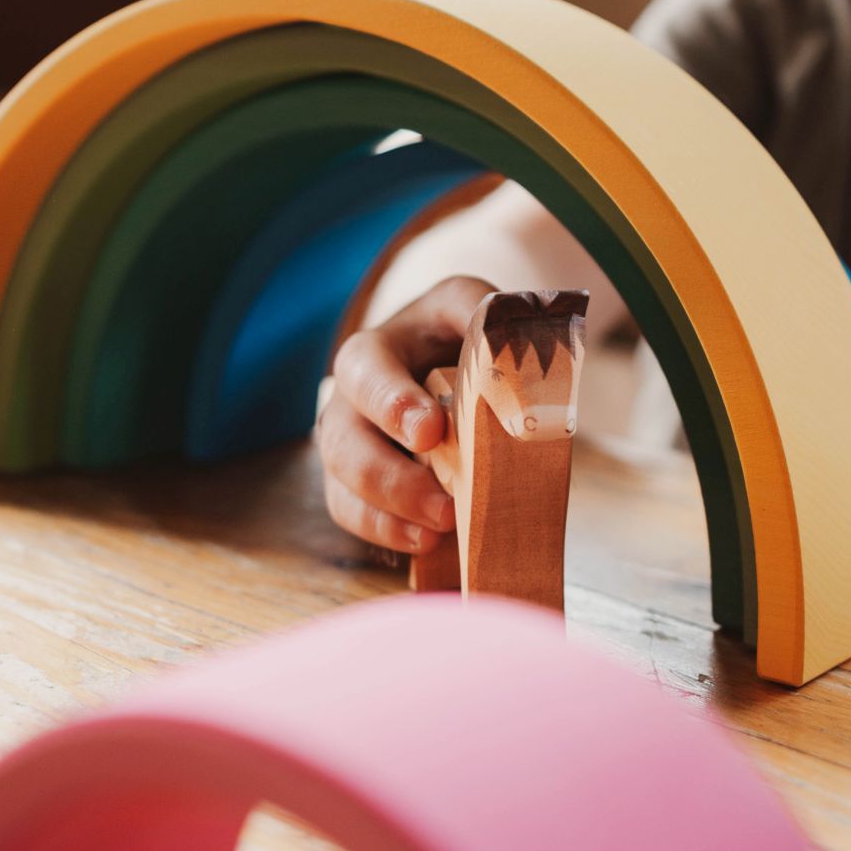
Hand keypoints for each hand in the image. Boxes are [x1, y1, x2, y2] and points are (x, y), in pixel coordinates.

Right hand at [317, 276, 493, 554]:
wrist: (442, 357)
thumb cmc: (454, 333)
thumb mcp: (469, 305)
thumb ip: (481, 311)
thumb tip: (507, 336)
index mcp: (375, 352)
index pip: (365, 372)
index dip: (392, 404)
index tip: (431, 432)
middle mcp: (348, 401)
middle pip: (344, 442)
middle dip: (391, 479)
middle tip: (444, 507)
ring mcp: (348, 446)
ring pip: (343, 487)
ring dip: (389, 516)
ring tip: (439, 534)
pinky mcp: (357, 485)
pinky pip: (354, 516)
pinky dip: (386, 534)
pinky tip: (427, 545)